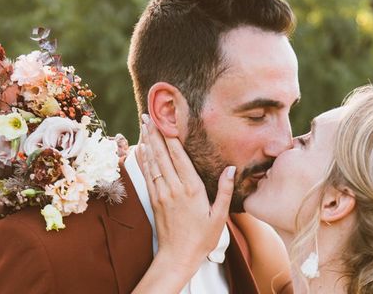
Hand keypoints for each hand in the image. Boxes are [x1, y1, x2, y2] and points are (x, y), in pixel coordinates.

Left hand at [139, 114, 234, 272]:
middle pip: (163, 155)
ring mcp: (162, 193)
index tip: (167, 120)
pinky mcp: (154, 200)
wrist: (178, 257)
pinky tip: (141, 148)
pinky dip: (143, 160)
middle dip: (155, 133)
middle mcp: (174, 188)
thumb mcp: (219, 217)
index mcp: (192, 189)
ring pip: (153, 162)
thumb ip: (225, 191)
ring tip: (143, 124)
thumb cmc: (202, 238)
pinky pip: (147, 175)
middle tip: (148, 114)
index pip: (180, 156)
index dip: (172, 137)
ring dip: (147, 142)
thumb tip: (232, 168)